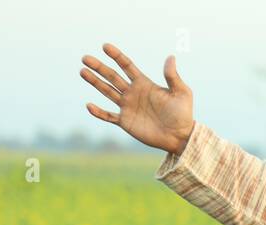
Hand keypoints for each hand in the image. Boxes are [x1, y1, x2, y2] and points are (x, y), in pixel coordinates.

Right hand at [80, 43, 194, 153]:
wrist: (180, 137)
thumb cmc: (183, 114)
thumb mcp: (181, 93)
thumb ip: (173, 76)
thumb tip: (171, 57)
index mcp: (144, 84)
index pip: (127, 66)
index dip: (116, 56)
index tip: (105, 46)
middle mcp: (133, 93)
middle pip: (112, 76)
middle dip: (99, 67)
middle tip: (85, 58)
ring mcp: (128, 107)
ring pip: (107, 91)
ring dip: (95, 82)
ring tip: (82, 71)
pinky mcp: (125, 122)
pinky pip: (108, 116)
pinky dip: (98, 112)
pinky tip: (89, 105)